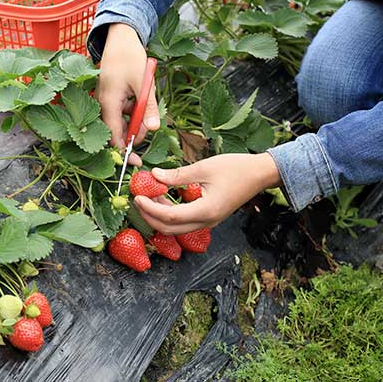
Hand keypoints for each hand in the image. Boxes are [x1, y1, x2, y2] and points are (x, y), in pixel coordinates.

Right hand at [97, 23, 159, 166]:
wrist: (120, 37)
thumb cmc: (129, 57)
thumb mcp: (143, 82)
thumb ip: (149, 107)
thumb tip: (156, 128)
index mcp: (108, 102)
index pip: (114, 136)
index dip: (124, 151)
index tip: (137, 161)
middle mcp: (102, 104)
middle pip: (116, 131)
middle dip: (134, 134)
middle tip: (149, 131)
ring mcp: (105, 100)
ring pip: (120, 121)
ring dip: (135, 120)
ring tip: (146, 102)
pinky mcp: (110, 96)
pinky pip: (120, 111)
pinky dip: (132, 111)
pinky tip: (139, 97)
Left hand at [134, 153, 281, 234]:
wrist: (260, 174)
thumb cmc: (236, 168)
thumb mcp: (203, 168)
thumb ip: (177, 175)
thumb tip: (154, 176)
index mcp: (205, 211)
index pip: (169, 216)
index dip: (149, 208)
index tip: (137, 197)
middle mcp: (206, 222)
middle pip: (169, 228)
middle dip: (149, 216)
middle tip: (137, 199)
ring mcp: (208, 222)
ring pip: (176, 227)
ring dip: (159, 215)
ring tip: (149, 196)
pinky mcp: (209, 217)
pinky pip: (184, 222)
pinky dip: (170, 214)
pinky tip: (163, 198)